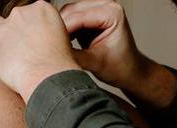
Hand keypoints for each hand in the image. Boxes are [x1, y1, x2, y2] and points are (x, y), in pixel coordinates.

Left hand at [0, 1, 80, 101]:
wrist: (47, 77)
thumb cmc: (59, 64)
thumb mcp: (66, 39)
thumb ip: (52, 31)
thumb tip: (46, 38)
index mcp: (42, 9)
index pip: (34, 11)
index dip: (35, 26)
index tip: (39, 39)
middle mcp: (21, 14)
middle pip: (16, 16)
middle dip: (19, 30)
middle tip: (27, 49)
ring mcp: (5, 28)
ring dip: (1, 33)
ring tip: (11, 50)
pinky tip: (3, 56)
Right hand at [59, 1, 176, 109]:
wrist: (130, 71)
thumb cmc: (120, 68)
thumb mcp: (95, 64)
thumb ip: (74, 56)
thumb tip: (51, 54)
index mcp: (112, 12)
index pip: (79, 17)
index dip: (62, 32)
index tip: (48, 47)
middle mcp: (106, 4)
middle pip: (72, 11)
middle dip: (59, 29)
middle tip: (46, 47)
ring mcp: (99, 7)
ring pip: (69, 13)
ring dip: (59, 29)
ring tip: (52, 47)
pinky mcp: (92, 14)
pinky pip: (71, 18)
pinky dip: (64, 30)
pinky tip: (59, 43)